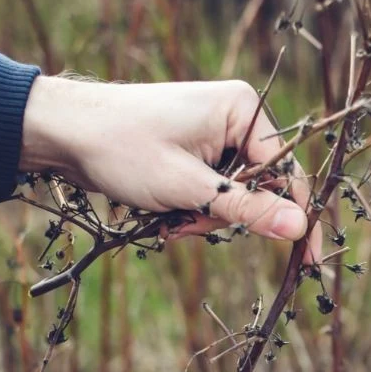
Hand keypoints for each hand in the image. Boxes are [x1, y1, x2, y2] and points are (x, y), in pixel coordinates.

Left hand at [20, 76, 319, 261]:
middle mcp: (235, 117)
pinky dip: (190, 209)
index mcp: (243, 110)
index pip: (287, 172)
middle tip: (184, 225)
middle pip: (259, 188)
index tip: (306, 262)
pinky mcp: (196, 150)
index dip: (295, 217)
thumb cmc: (122, 148)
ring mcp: (215, 133)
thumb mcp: (188, 187)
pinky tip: (163, 213)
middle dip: (224, 217)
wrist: (64, 132)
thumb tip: (299, 228)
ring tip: (166, 218)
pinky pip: (211, 192)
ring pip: (232, 197)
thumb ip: (247, 209)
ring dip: (202, 217)